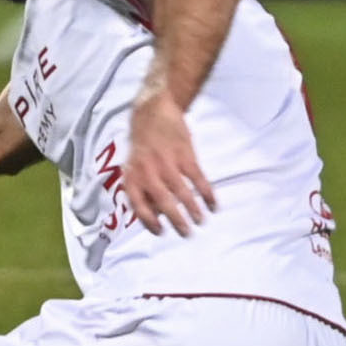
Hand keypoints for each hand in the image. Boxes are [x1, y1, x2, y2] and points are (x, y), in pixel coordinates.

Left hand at [122, 91, 215, 236]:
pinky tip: (213, 204)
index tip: (161, 232)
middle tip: (186, 233)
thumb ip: (141, 189)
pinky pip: (198, 179)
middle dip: (176, 220)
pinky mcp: (184, 154)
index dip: (149, 221)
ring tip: (201, 221)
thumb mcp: (132, 166)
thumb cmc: (142, 145)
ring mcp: (167, 162)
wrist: (153, 112)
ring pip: (182, 192)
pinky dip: (207, 193)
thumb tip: (154, 215)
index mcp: (132, 176)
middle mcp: (147, 171)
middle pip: (163, 202)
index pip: (137, 206)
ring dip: (193, 210)